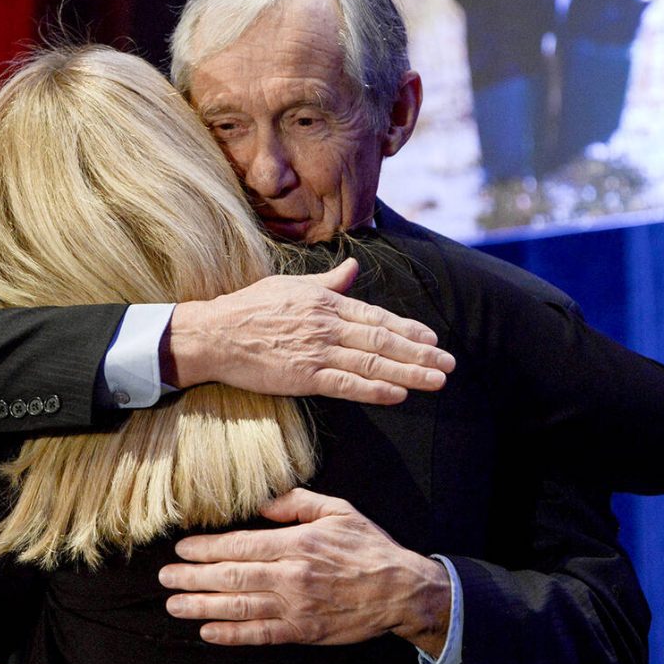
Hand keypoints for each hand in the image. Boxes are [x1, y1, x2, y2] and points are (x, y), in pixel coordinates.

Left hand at [158, 487, 451, 656]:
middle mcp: (290, 576)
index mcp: (296, 543)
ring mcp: (295, 606)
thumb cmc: (368, 547)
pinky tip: (208, 631)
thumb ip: (297, 502)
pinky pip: (260, 634)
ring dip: (201, 606)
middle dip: (192, 577)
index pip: (239, 546)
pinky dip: (231, 634)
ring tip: (173, 604)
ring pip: (238, 607)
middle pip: (230, 577)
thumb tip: (262, 502)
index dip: (206, 549)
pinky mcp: (303, 631)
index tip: (182, 549)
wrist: (400, 590)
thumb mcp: (337, 510)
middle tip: (164, 578)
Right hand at [164, 258, 454, 404]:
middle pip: (384, 341)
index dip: (409, 330)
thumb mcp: (290, 284)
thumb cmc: (248, 308)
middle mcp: (328, 324)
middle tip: (449, 364)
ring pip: (373, 363)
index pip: (377, 318)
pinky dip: (375, 389)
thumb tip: (352, 268)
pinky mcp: (303, 376)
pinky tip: (399, 394)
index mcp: (326, 302)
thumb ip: (327, 281)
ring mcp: (317, 351)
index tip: (432, 339)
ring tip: (436, 381)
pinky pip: (347, 385)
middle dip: (421, 354)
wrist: (214, 334)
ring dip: (410, 373)